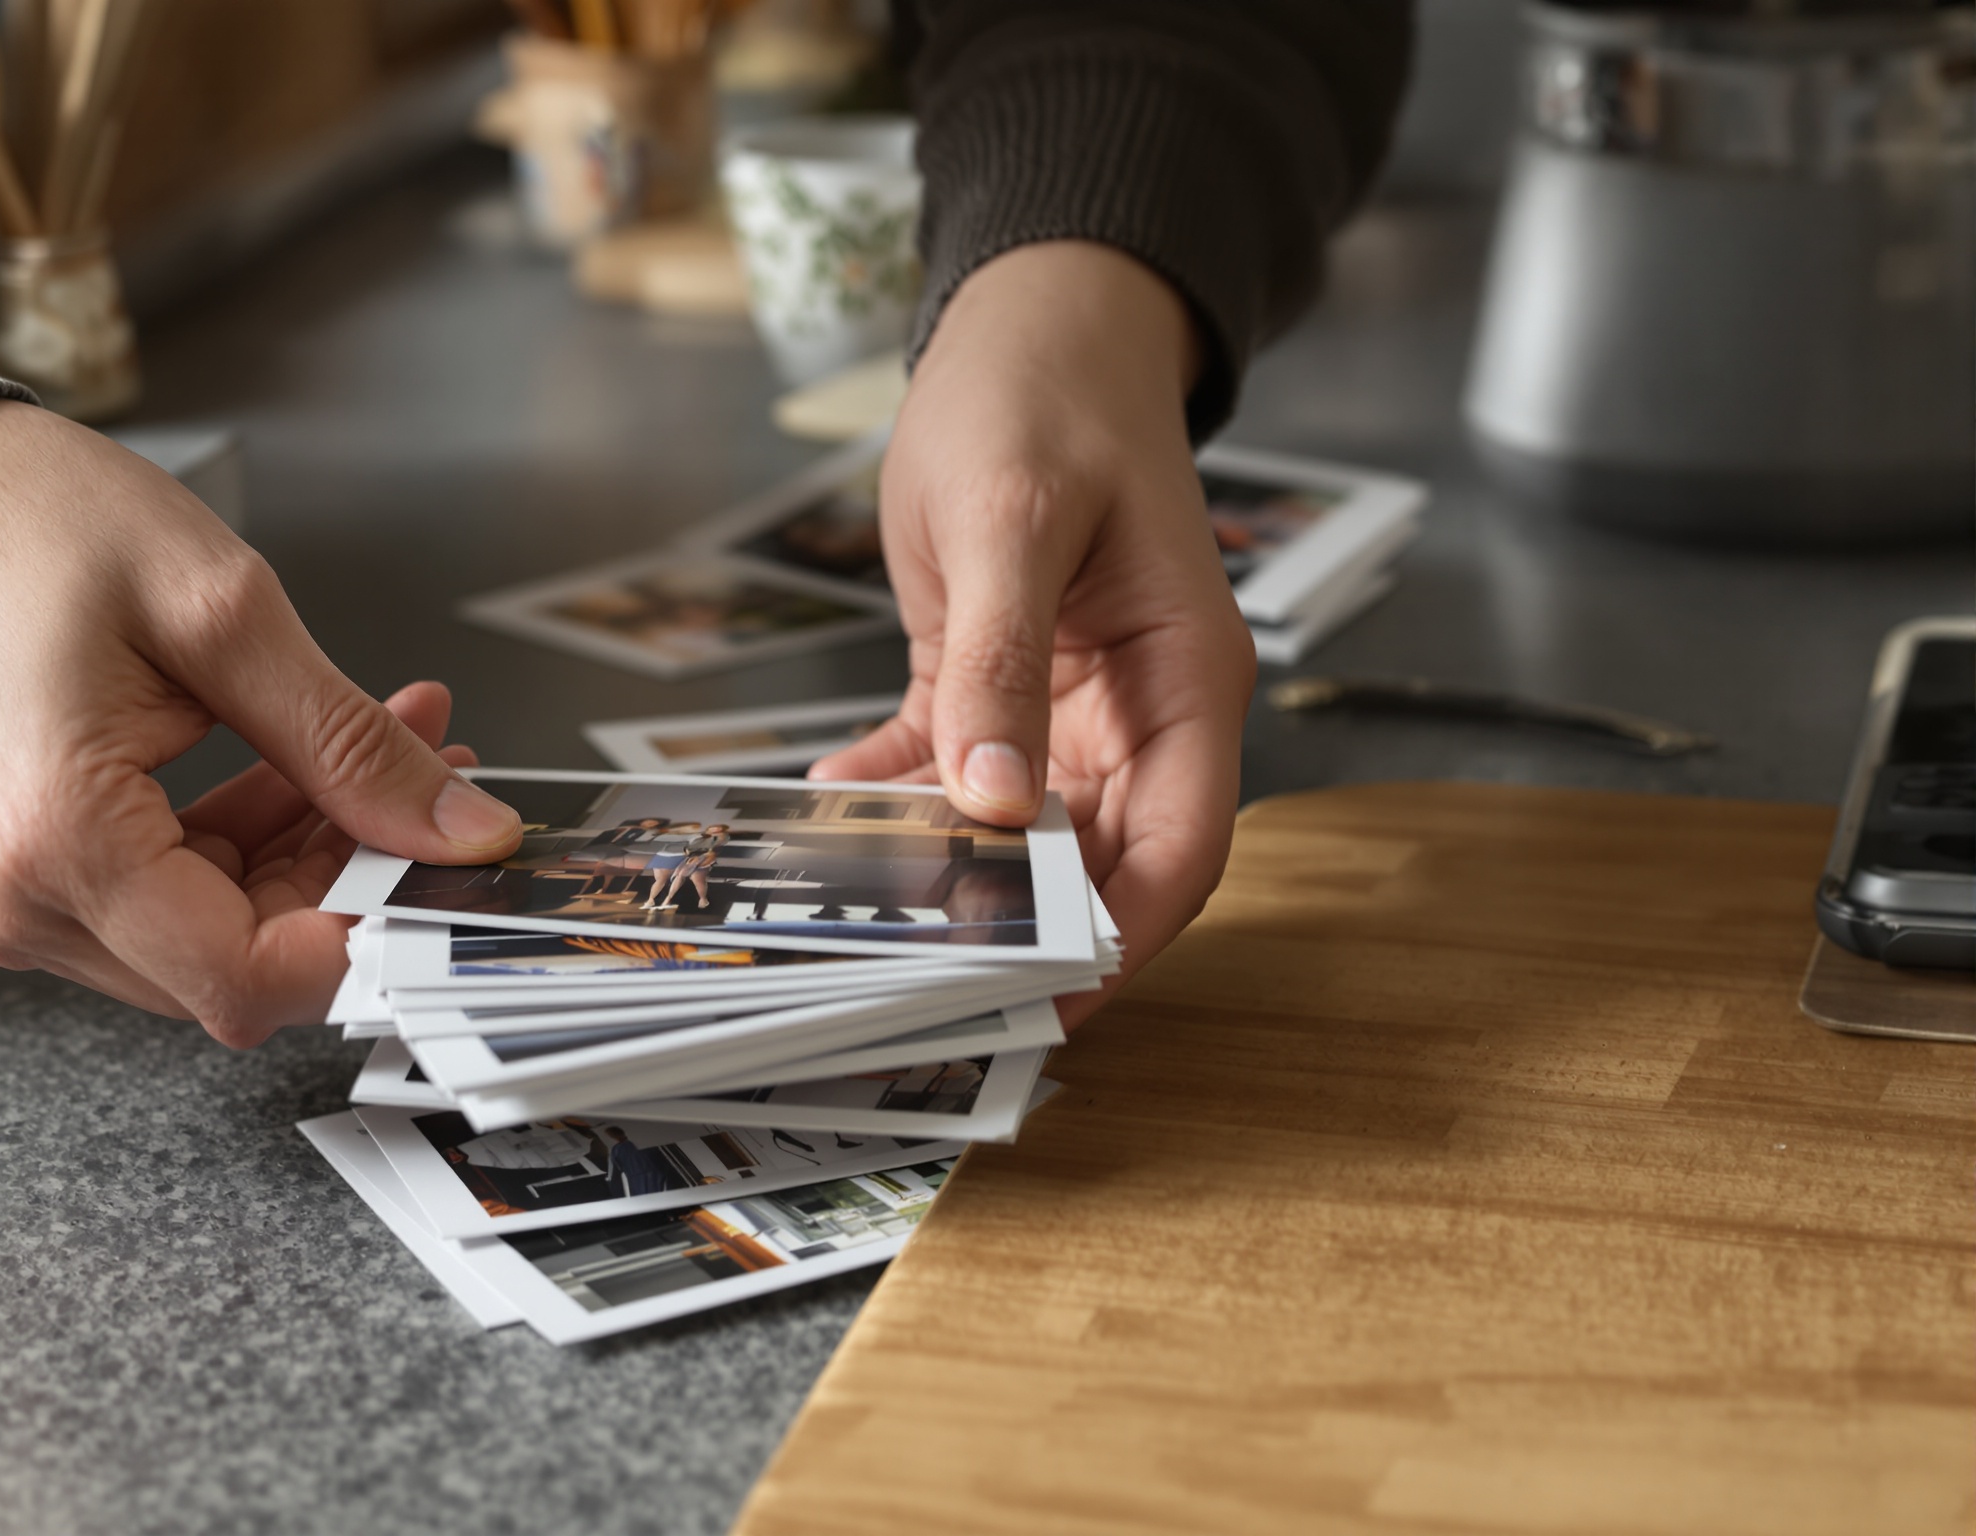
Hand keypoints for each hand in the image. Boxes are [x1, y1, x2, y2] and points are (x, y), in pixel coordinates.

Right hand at [0, 401, 522, 1045]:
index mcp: (61, 841)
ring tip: (389, 739)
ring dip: (316, 855)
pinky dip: (254, 841)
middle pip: (239, 965)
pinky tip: (308, 760)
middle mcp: (26, 900)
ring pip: (216, 936)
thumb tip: (462, 830)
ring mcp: (21, 897)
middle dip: (356, 880)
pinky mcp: (33, 872)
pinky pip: (171, 897)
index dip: (368, 939)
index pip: (249, 978)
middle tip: (436, 775)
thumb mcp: (221, 613)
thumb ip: (348, 742)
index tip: (445, 867)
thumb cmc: (16, 526)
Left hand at [811, 241, 1255, 1010]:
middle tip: (923, 980)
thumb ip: (1001, 661)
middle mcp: (1138, 708)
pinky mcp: (997, 683)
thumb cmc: (1045, 398)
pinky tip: (833, 808)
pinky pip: (952, 768)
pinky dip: (899, 795)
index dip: (1125, 933)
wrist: (1031, 324)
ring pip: (1019, 830)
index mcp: (1186, 677)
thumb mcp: (1012, 522)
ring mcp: (1070, 704)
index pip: (1182, 843)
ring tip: (863, 908)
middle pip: (1098, 858)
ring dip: (948, 868)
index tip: (1052, 1001)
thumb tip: (995, 800)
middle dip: (1022, 923)